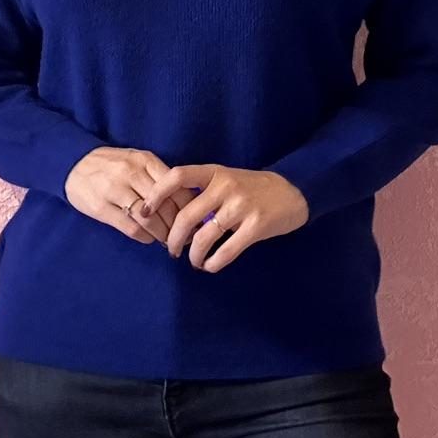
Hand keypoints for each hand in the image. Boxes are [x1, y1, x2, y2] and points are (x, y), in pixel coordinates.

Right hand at [64, 146, 197, 243]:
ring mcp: (114, 190)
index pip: (176, 186)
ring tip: (167, 241)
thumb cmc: (112, 165)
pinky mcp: (100, 207)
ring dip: (162, 234)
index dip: (188, 207)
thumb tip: (187, 201)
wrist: (73, 163)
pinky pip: (130, 227)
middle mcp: (130, 173)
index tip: (194, 220)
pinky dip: (144, 237)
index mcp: (145, 160)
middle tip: (184, 236)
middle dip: (178, 225)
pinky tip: (148, 239)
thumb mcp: (137, 160)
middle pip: (165, 204)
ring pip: (149, 219)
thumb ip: (158, 176)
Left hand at [139, 164, 309, 271]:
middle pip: (186, 215)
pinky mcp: (256, 226)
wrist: (293, 191)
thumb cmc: (252, 188)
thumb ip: (202, 192)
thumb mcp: (226, 179)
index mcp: (215, 172)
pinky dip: (212, 263)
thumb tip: (171, 217)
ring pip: (204, 237)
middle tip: (170, 249)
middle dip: (173, 238)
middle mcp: (226, 186)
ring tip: (192, 261)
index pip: (177, 175)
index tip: (144, 211)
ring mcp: (242, 206)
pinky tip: (209, 266)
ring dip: (193, 254)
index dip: (157, 194)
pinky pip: (226, 251)